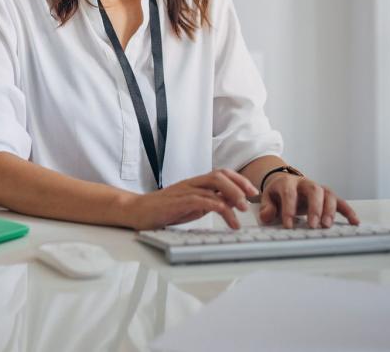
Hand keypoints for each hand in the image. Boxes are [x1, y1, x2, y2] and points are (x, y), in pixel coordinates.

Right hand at [121, 169, 258, 230]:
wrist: (138, 211)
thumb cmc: (164, 209)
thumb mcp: (192, 206)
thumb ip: (208, 202)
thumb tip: (230, 203)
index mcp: (195, 183)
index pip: (221, 173)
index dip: (238, 180)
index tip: (252, 191)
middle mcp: (192, 183)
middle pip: (219, 174)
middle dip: (239, 184)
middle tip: (251, 199)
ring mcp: (185, 191)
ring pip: (213, 185)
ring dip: (232, 196)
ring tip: (243, 210)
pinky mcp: (179, 201)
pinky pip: (202, 200)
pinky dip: (218, 206)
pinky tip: (227, 216)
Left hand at [258, 173, 358, 228]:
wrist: (285, 182)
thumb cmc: (278, 192)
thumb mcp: (268, 197)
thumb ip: (267, 207)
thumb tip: (267, 216)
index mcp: (288, 182)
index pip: (289, 193)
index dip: (289, 209)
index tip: (289, 225)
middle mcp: (305, 183)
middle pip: (314, 190)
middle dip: (315, 208)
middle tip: (313, 224)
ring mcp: (318, 189)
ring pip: (328, 194)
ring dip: (329, 210)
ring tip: (327, 226)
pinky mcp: (328, 196)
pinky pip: (340, 201)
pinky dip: (348, 211)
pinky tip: (354, 221)